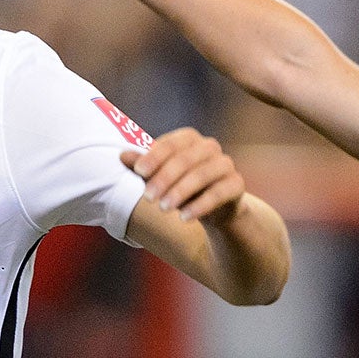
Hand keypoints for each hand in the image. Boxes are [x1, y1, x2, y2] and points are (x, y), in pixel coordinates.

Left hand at [124, 127, 246, 224]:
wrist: (212, 207)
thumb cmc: (179, 186)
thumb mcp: (159, 177)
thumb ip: (142, 167)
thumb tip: (121, 155)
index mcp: (190, 139)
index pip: (171, 143)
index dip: (155, 156)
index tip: (139, 172)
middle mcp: (210, 147)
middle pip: (186, 159)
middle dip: (164, 179)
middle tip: (148, 198)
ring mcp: (225, 164)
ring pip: (203, 174)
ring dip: (181, 192)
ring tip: (163, 209)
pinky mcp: (236, 184)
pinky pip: (220, 193)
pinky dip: (200, 206)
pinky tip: (184, 218)